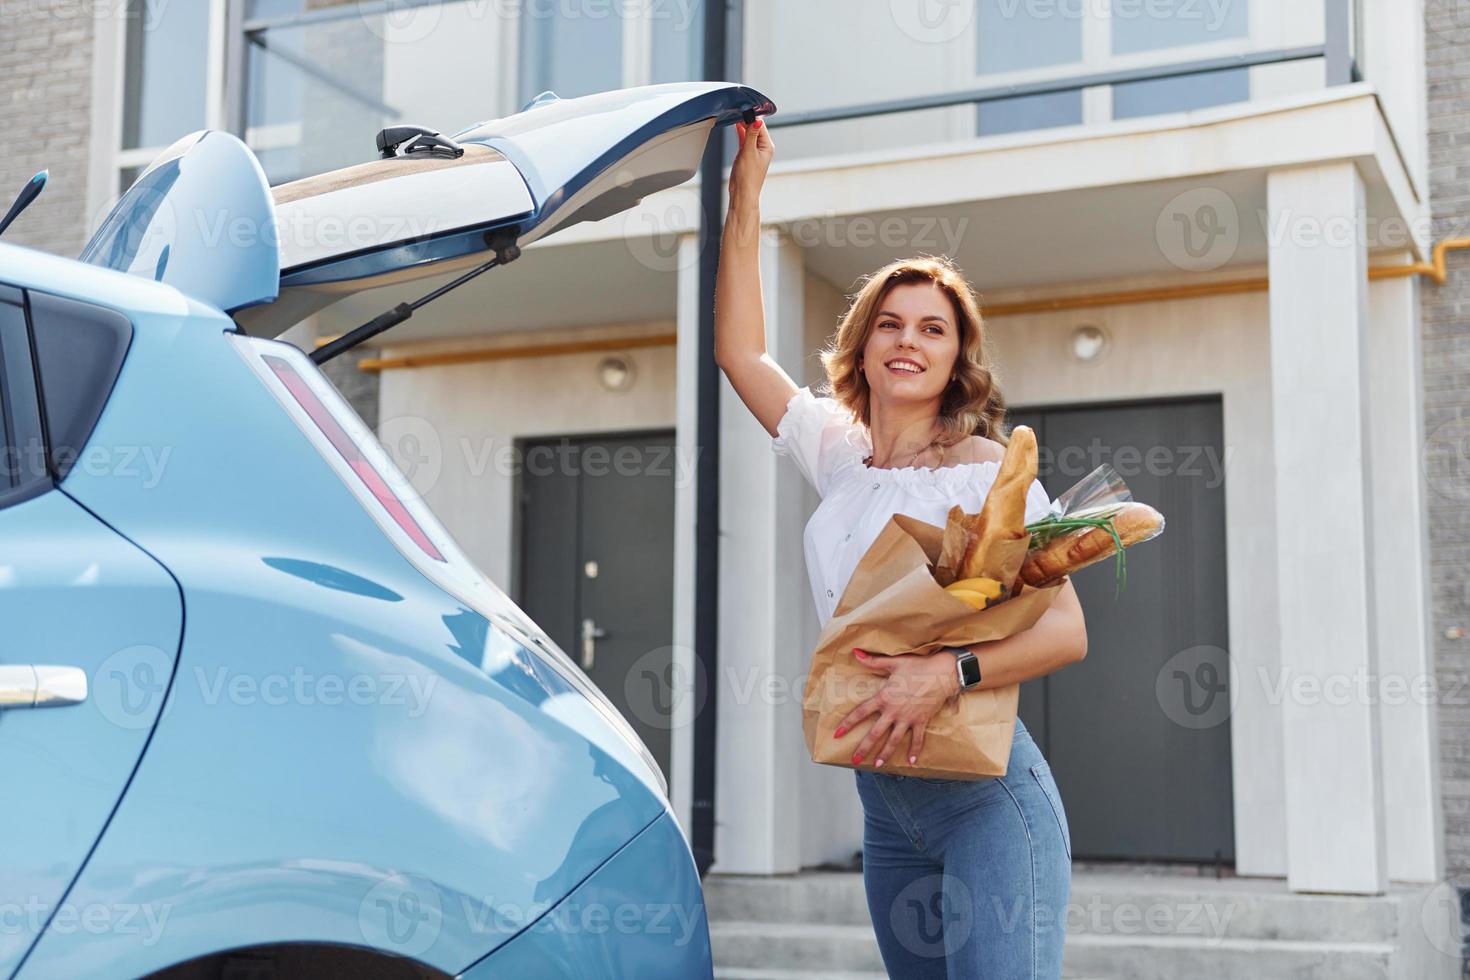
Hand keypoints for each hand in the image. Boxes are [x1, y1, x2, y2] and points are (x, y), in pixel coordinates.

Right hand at [730, 117, 773, 207]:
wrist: (742, 193)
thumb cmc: (748, 177)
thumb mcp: (749, 152)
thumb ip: (751, 135)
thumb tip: (757, 121)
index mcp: (767, 146)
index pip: (761, 125)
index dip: (752, 117)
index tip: (743, 109)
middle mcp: (762, 147)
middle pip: (755, 127)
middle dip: (747, 120)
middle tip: (737, 111)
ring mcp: (754, 150)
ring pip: (749, 133)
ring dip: (743, 125)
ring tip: (735, 116)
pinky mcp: (746, 154)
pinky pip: (744, 139)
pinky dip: (740, 132)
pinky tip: (735, 126)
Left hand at [834, 647, 961, 768]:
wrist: (942, 673)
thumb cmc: (918, 666)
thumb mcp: (894, 662)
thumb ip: (873, 661)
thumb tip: (855, 652)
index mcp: (884, 697)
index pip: (861, 712)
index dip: (848, 723)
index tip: (837, 734)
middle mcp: (894, 711)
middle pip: (875, 733)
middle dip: (864, 748)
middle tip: (855, 760)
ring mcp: (908, 718)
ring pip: (894, 740)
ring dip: (885, 753)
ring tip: (877, 765)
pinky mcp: (921, 721)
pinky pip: (917, 739)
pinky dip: (915, 750)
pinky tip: (912, 762)